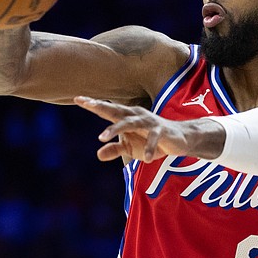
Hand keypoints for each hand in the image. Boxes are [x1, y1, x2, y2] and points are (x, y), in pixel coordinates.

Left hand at [74, 96, 221, 162]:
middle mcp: (136, 116)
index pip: (107, 110)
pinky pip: (153, 139)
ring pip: (130, 123)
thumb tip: (98, 154)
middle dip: (101, 106)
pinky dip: (149, 148)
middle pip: (116, 110)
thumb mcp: (131, 148)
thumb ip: (115, 149)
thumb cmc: (151, 141)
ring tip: (101, 138)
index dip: (94, 104)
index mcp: (127, 118)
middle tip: (87, 104)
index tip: (78, 98)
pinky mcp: (161, 131)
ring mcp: (149, 122)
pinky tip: (144, 159)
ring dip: (115, 129)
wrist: (180, 140)